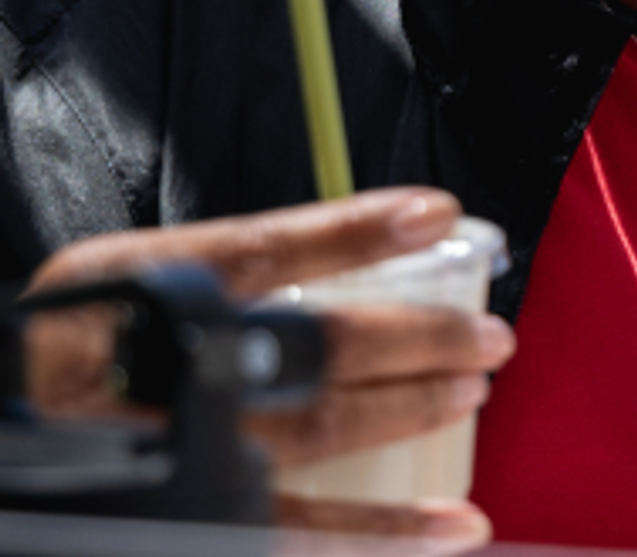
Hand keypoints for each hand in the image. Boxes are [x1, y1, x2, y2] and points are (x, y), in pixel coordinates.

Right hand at [25, 188, 515, 543]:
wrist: (15, 427)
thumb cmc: (89, 346)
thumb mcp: (132, 281)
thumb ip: (234, 267)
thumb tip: (371, 238)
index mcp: (136, 290)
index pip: (262, 248)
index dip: (356, 230)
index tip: (439, 213)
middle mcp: (153, 374)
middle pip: (307, 348)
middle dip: (412, 336)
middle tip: (488, 332)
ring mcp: (172, 454)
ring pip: (313, 437)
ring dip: (409, 410)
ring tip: (475, 390)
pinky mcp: (187, 519)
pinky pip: (297, 535)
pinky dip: (381, 535)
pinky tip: (451, 528)